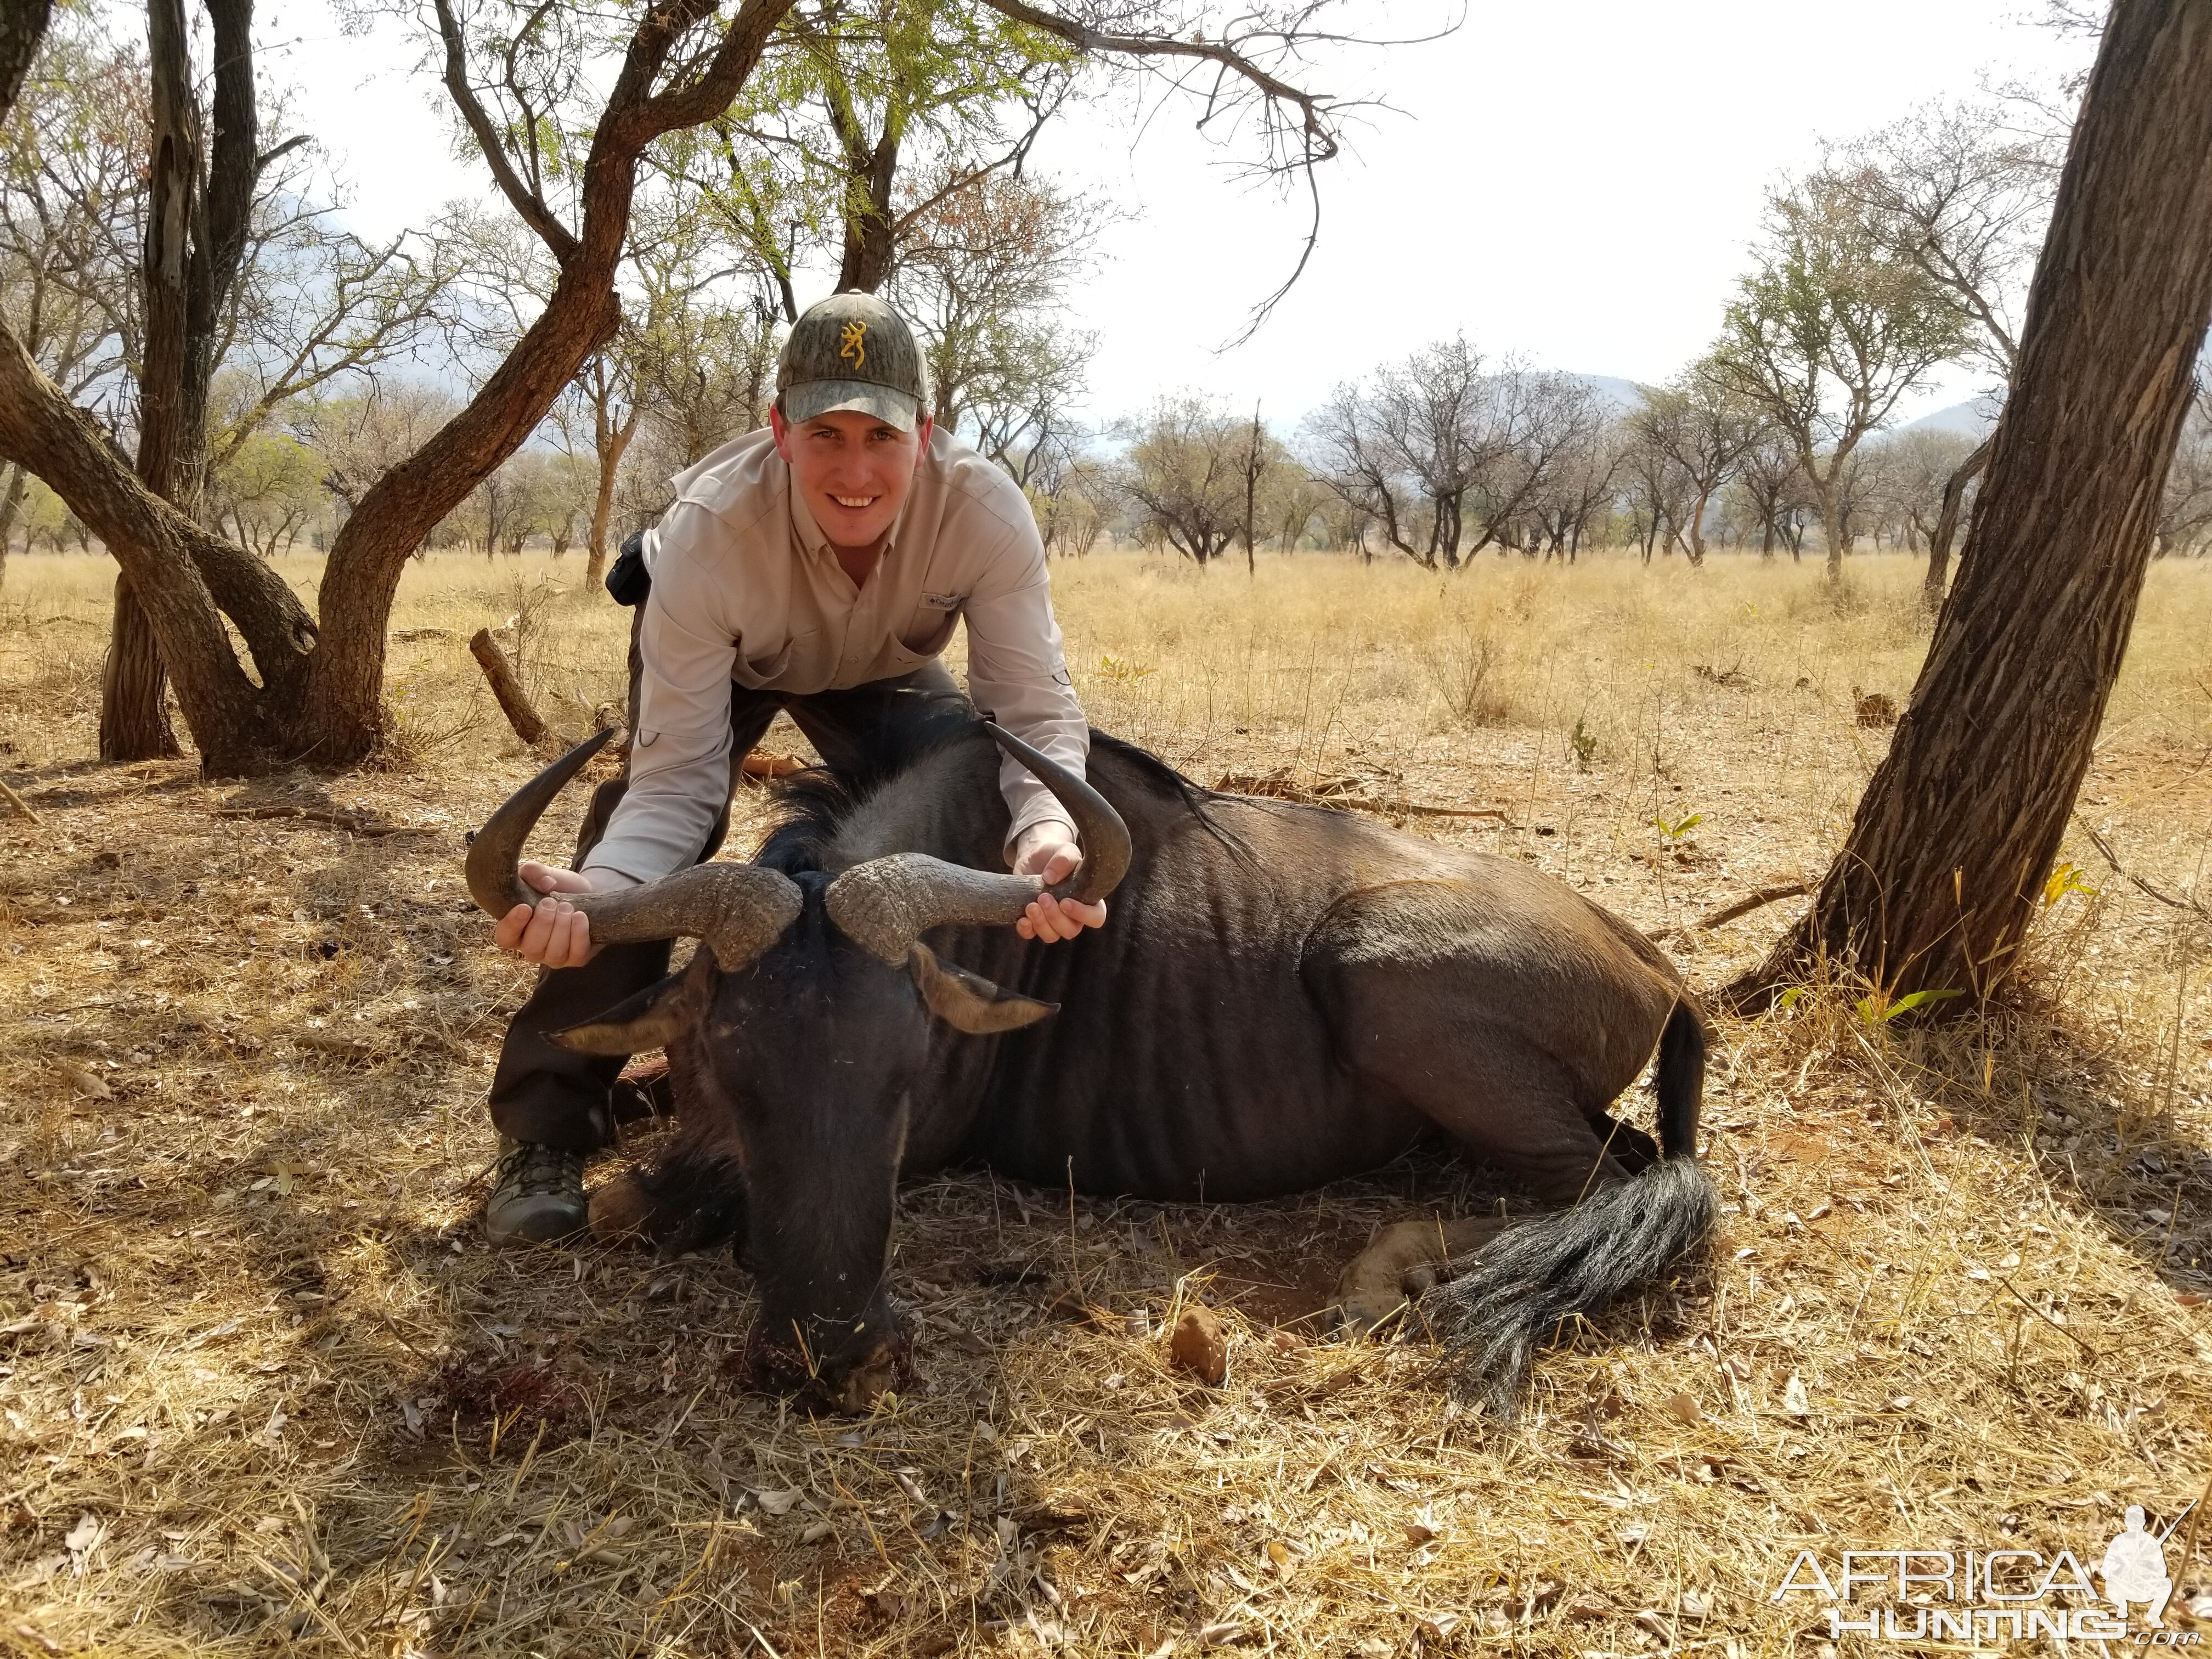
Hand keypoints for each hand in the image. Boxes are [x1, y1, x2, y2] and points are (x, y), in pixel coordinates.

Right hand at [493, 861, 602, 966]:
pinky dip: (579, 934)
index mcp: (516, 930)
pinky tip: (580, 916)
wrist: (588, 893)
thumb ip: (534, 872)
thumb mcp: (543, 874)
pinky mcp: (576, 958)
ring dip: (561, 928)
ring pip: (554, 954)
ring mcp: (554, 956)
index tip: (525, 907)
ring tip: (567, 907)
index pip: (505, 937)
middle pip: (531, 948)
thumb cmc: (558, 887)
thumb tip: (546, 883)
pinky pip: (576, 955)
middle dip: (543, 924)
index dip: (512, 925)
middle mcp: (532, 947)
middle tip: (551, 902)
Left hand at [1010, 820, 1106, 942]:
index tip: (1065, 902)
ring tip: (1031, 905)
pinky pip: (1031, 934)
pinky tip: (1022, 919)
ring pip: (1051, 936)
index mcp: (1089, 900)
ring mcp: (1053, 921)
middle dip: (1055, 917)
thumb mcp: (1064, 851)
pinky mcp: (1034, 921)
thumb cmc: (1056, 854)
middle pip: (1071, 930)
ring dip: (1041, 924)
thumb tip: (1050, 878)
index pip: (1096, 918)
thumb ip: (1063, 860)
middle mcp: (1073, 915)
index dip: (1083, 915)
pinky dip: (1026, 929)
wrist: (1034, 856)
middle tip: (1044, 897)